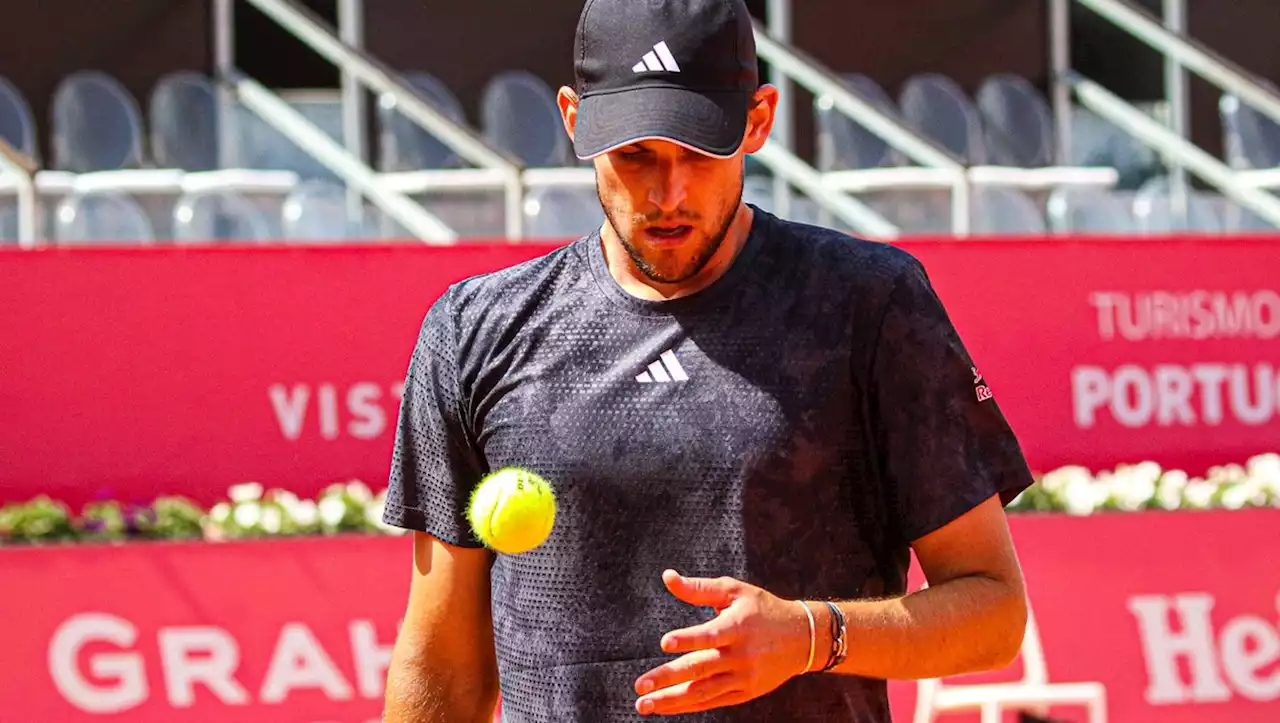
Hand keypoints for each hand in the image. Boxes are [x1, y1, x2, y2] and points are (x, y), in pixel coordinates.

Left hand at [633, 569, 811, 715]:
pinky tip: (667, 707)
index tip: (664, 643)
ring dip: (672, 700)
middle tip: (640, 685)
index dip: (688, 639)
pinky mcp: (745, 692)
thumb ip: (699, 588)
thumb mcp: (734, 591)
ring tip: (645, 704)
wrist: (802, 638)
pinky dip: (689, 705)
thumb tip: (667, 577)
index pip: (711, 635)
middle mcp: (741, 655)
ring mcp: (743, 678)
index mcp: (738, 626)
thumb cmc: (762, 609)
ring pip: (703, 692)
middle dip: (668, 678)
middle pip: (700, 668)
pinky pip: (713, 702)